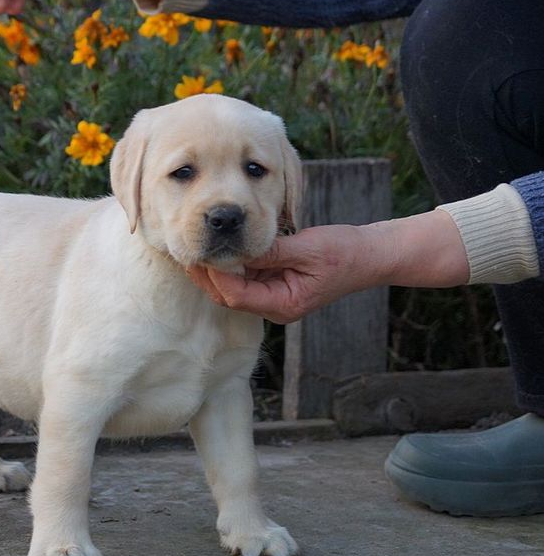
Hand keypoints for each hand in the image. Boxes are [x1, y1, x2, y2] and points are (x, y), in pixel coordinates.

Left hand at [187, 211, 469, 323]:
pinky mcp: (274, 286)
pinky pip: (246, 279)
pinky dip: (231, 266)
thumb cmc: (342, 252)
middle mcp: (275, 308)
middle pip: (229, 297)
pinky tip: (218, 248)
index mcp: (283, 305)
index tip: (200, 254)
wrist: (368, 256)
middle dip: (207, 276)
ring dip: (215, 270)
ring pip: (234, 289)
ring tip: (196, 247)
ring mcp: (274, 299)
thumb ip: (270, 252)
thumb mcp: (306, 248)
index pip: (237, 295)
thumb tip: (236, 248)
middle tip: (187, 250)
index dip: (215, 276)